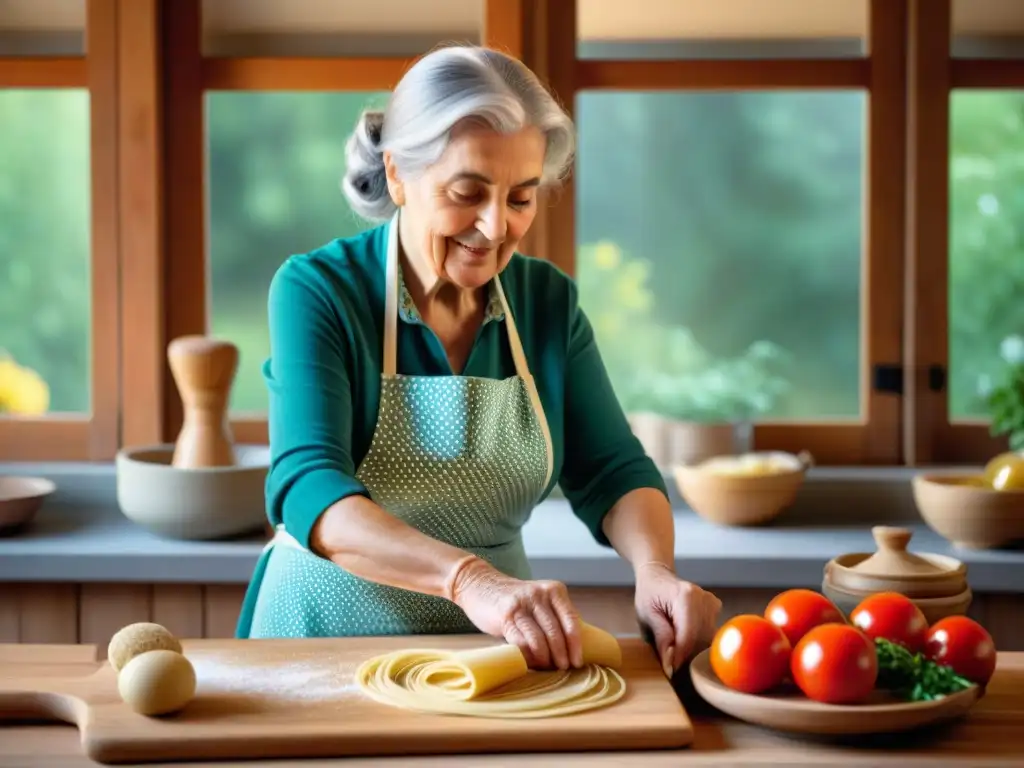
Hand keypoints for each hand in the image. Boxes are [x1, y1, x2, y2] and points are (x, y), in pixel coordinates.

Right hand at [446, 555, 583, 669]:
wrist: (481, 584)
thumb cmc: (516, 600)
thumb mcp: (540, 600)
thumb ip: (554, 617)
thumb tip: (571, 650)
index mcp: (554, 590)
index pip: (571, 620)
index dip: (575, 645)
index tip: (577, 662)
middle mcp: (539, 595)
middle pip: (556, 632)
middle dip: (561, 655)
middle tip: (562, 668)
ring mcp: (521, 604)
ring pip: (539, 639)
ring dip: (545, 659)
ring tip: (547, 667)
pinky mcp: (505, 615)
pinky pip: (520, 642)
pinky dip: (528, 656)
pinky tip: (530, 662)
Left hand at [634, 562, 721, 676]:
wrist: (657, 576)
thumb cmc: (649, 594)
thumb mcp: (647, 616)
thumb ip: (661, 638)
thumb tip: (671, 665)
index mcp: (685, 596)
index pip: (689, 635)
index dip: (680, 656)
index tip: (670, 669)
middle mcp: (703, 598)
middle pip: (701, 639)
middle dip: (686, 654)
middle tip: (670, 660)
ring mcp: (712, 603)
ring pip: (708, 639)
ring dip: (692, 649)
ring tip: (674, 645)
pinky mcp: (715, 608)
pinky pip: (710, 634)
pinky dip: (698, 641)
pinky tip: (684, 636)